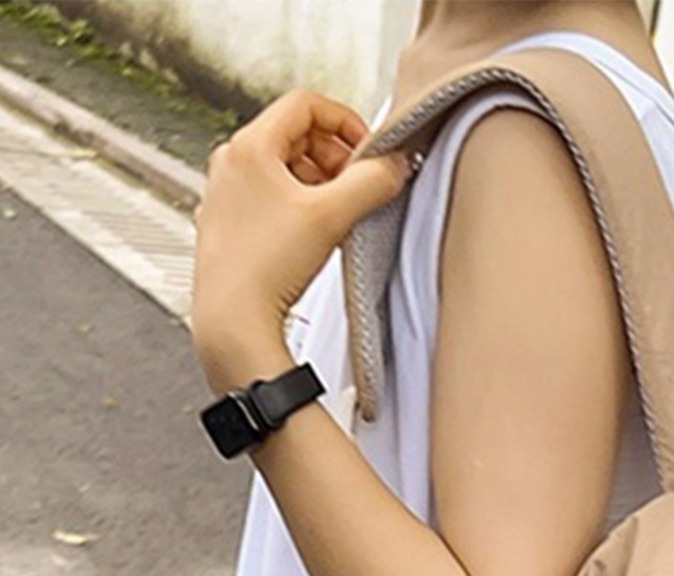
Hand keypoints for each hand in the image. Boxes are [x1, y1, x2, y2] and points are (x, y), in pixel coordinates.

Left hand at [191, 88, 410, 373]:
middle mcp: (231, 164)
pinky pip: (271, 200)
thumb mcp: (332, 216)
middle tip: (358, 185)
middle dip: (335, 157)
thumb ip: (371, 182)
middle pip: (296, 136)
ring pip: (284, 169)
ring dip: (319, 183)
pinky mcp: (229, 226)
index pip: (305, 105)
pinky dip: (299, 207)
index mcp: (249, 146)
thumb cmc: (265, 267)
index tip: (368, 150)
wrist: (233, 320)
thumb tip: (394, 165)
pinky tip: (313, 236)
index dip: (345, 121)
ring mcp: (226, 195)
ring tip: (338, 214)